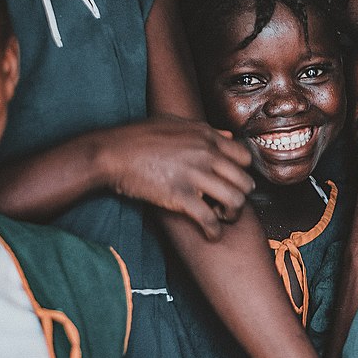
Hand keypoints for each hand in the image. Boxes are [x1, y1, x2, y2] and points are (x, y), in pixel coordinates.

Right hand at [101, 116, 254, 239]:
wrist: (112, 153)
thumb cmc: (139, 137)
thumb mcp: (175, 122)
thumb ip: (205, 129)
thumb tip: (228, 137)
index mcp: (206, 136)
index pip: (245, 157)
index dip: (242, 173)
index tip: (233, 182)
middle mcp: (206, 154)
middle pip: (244, 181)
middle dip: (241, 196)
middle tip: (227, 203)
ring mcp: (194, 174)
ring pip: (235, 200)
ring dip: (232, 214)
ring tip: (221, 218)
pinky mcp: (180, 195)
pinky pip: (209, 218)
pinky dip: (214, 231)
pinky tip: (211, 235)